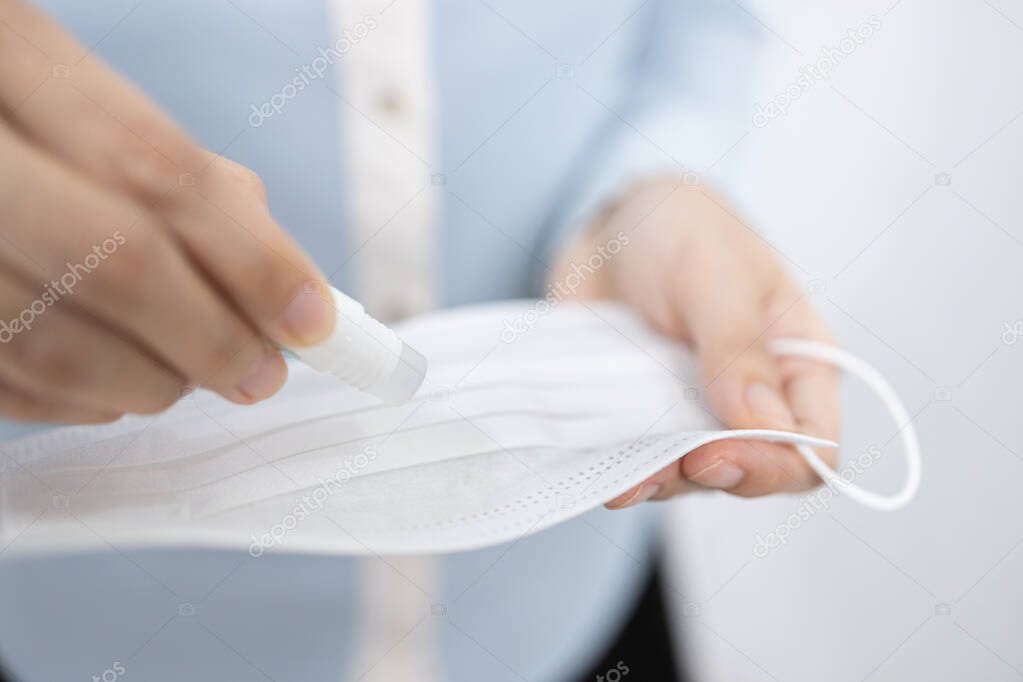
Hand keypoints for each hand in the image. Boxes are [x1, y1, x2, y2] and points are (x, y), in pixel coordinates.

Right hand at [0, 0, 333, 422]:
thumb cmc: (14, 121)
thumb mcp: (84, 104)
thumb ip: (181, 176)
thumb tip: (284, 281)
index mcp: (9, 59)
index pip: (154, 169)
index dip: (251, 257)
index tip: (312, 318)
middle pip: (117, 262)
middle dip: (214, 336)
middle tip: (264, 372)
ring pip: (57, 347)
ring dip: (156, 379)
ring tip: (195, 377)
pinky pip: (10, 386)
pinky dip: (87, 400)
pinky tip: (125, 382)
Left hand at [550, 177, 839, 504]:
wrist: (609, 222)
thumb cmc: (681, 228)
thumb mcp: (715, 272)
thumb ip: (738, 346)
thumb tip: (766, 425)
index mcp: (797, 359)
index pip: (815, 441)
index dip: (776, 463)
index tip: (720, 454)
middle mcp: (753, 397)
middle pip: (753, 471)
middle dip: (714, 475)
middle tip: (674, 463)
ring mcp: (695, 412)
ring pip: (692, 475)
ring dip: (663, 481)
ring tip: (629, 476)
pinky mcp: (645, 417)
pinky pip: (642, 461)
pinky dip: (626, 471)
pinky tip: (608, 474)